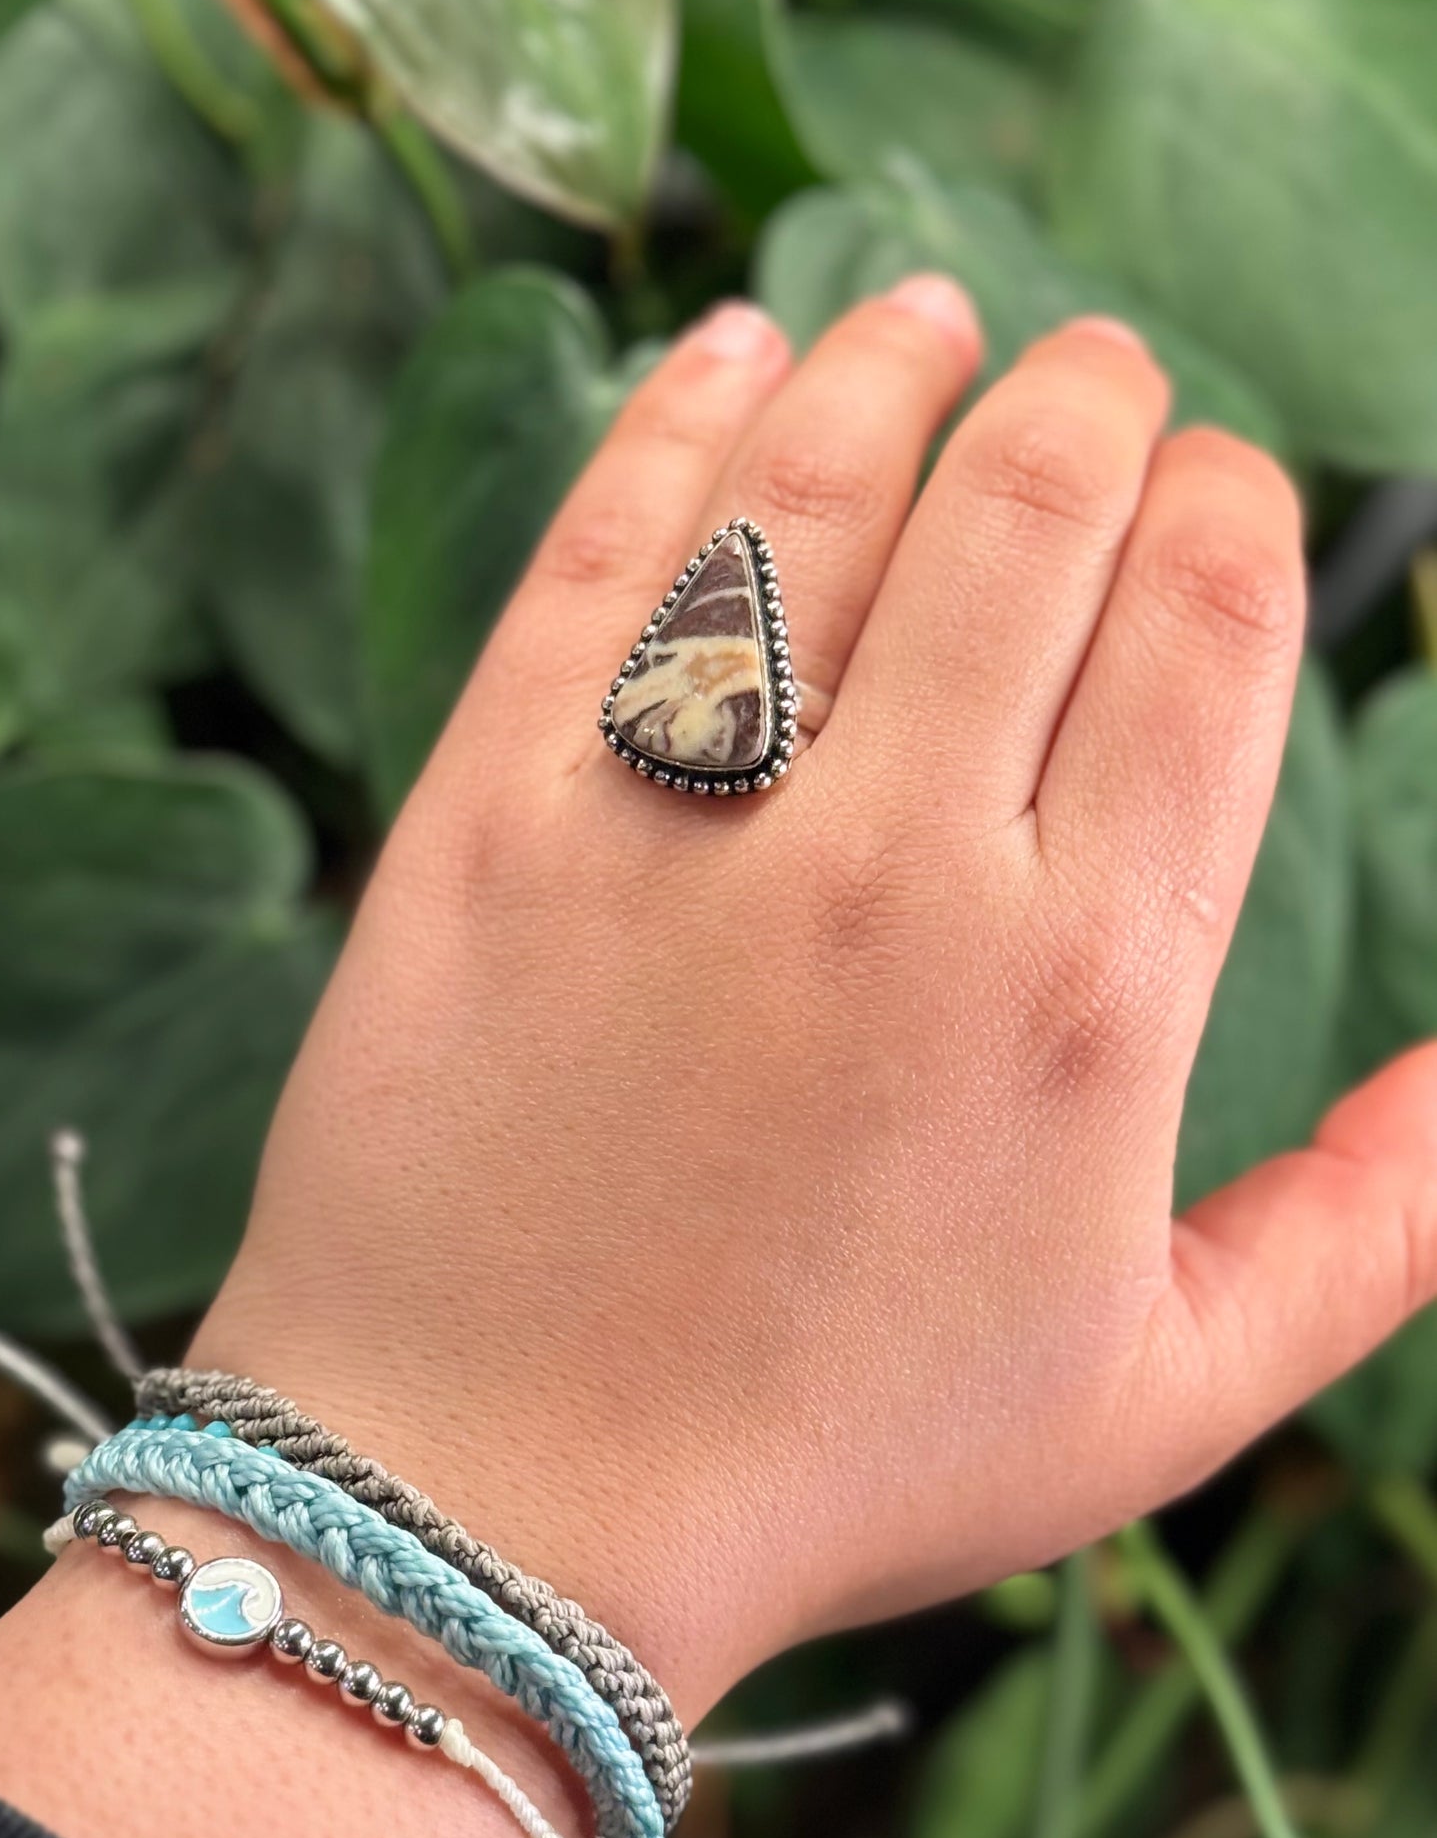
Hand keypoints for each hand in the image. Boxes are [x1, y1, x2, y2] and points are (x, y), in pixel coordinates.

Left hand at [207, 281, 1436, 1725]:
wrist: (488, 1517)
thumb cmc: (838, 1464)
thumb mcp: (1162, 1394)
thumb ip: (1369, 1227)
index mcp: (1089, 986)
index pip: (1205, 617)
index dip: (1228, 501)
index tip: (1214, 493)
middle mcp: (896, 865)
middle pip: (1034, 506)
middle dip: (1092, 399)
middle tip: (1093, 377)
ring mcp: (675, 822)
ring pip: (818, 488)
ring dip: (893, 364)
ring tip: (930, 319)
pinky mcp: (489, 808)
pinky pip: (597, 555)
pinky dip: (672, 421)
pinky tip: (726, 348)